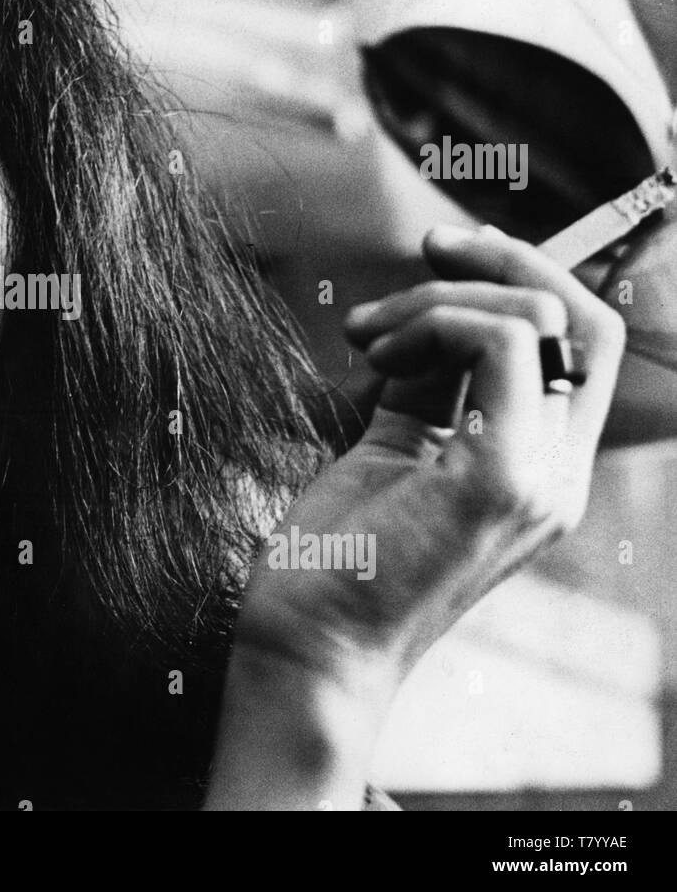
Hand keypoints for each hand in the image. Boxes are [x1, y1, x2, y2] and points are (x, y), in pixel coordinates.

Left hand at [205, 223, 625, 808]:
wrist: (307, 643)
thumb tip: (432, 313)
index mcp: (537, 467)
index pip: (577, 345)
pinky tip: (376, 356)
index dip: (524, 276)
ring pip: (539, 321)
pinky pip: (505, 345)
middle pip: (583, 321)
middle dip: (502, 259)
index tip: (444, 252)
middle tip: (427, 248)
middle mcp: (558, 475)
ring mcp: (541, 481)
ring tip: (367, 338)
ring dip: (440, 301)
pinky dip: (439, 322)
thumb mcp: (391, 447)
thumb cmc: (336, 552)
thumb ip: (430, 387)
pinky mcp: (502, 480)